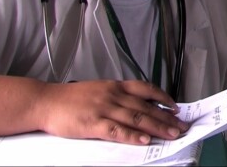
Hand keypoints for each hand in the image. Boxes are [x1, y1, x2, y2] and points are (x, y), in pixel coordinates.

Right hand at [32, 79, 189, 144]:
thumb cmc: (69, 98)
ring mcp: (104, 109)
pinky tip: (145, 140)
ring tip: (171, 134)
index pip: (146, 90)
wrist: (44, 101)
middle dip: (166, 117)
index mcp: (115, 86)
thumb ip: (117, 96)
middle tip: (181, 126)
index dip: (163, 98)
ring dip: (157, 127)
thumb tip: (136, 104)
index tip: (176, 107)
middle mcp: (113, 95)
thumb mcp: (98, 90)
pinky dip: (133, 135)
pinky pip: (117, 130)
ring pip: (137, 118)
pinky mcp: (93, 123)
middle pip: (146, 107)